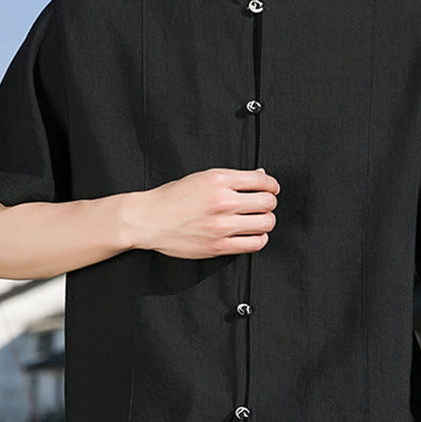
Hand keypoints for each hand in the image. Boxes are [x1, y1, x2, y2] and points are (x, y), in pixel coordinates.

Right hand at [129, 167, 279, 258]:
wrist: (148, 220)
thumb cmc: (172, 198)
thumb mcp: (201, 178)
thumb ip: (232, 178)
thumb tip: (260, 176)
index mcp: (219, 180)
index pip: (262, 181)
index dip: (272, 185)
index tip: (271, 189)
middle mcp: (223, 202)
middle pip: (268, 202)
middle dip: (269, 203)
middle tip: (262, 206)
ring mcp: (222, 226)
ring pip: (266, 223)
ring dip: (266, 221)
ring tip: (258, 221)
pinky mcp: (218, 246)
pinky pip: (254, 244)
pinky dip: (259, 239)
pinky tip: (252, 235)